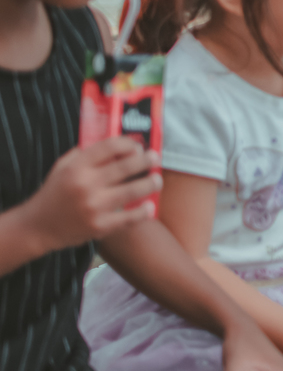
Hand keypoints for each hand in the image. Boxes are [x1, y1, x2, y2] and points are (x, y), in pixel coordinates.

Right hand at [24, 137, 160, 251]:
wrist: (38, 227)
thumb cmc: (54, 193)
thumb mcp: (63, 167)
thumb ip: (85, 154)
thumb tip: (115, 145)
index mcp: (76, 167)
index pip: (109, 147)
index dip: (128, 144)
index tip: (137, 146)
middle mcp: (86, 185)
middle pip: (126, 166)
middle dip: (146, 160)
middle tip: (155, 158)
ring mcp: (94, 206)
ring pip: (133, 191)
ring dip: (150, 183)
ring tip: (157, 179)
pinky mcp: (100, 226)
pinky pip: (129, 218)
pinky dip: (142, 212)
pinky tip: (149, 206)